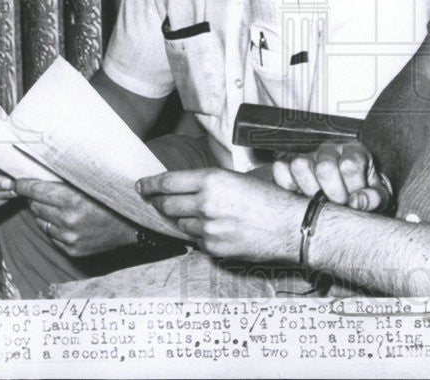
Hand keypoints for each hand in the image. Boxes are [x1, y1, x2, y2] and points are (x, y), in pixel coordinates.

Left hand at [13, 179, 136, 256]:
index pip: (37, 191)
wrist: (134, 226)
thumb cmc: (115, 199)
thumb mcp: (94, 184)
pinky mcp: (71, 250)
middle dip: (36, 198)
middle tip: (43, 192)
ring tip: (60, 207)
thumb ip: (68, 181)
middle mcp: (68, 220)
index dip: (23, 186)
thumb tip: (43, 176)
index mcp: (74, 201)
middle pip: (36, 206)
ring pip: (42, 222)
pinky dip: (55, 227)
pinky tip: (68, 221)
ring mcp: (69, 238)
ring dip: (45, 213)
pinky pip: (52, 236)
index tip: (15, 183)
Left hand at [137, 168, 303, 260]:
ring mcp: (208, 228)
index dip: (149, 185)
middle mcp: (206, 203)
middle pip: (167, 205)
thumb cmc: (269, 199)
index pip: (168, 183)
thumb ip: (209, 184)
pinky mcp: (213, 247)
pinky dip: (201, 235)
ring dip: (185, 220)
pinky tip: (219, 230)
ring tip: (207, 216)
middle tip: (161, 202)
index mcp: (212, 180)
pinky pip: (196, 240)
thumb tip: (184, 189)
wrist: (289, 225)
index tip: (140, 186)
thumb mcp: (238, 180)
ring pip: (180, 224)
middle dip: (161, 204)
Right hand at [272, 140, 390, 211]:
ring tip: (320, 200)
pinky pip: (280, 169)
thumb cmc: (363, 194)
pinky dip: (287, 185)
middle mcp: (330, 149)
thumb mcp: (378, 198)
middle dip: (332, 193)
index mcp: (354, 152)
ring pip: (300, 165)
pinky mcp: (289, 165)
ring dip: (309, 189)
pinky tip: (300, 196)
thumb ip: (373, 199)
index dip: (352, 188)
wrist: (348, 193)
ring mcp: (308, 156)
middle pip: (324, 167)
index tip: (354, 200)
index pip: (349, 165)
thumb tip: (356, 203)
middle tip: (338, 204)